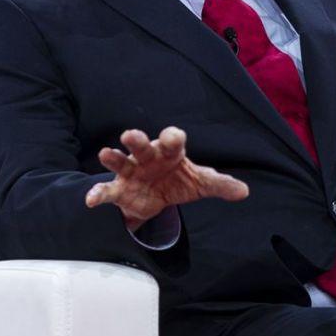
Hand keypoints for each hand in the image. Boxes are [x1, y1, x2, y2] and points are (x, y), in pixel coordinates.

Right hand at [85, 126, 248, 230]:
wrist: (156, 197)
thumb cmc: (178, 180)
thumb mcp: (200, 183)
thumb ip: (219, 184)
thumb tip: (244, 191)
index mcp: (170, 152)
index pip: (172, 139)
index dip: (172, 137)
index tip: (172, 137)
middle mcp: (148, 157)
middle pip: (142, 145)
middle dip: (137, 140)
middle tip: (130, 135)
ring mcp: (132, 171)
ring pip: (121, 161)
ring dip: (113, 157)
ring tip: (105, 154)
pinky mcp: (120, 189)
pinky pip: (107, 190)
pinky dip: (98, 193)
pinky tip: (91, 200)